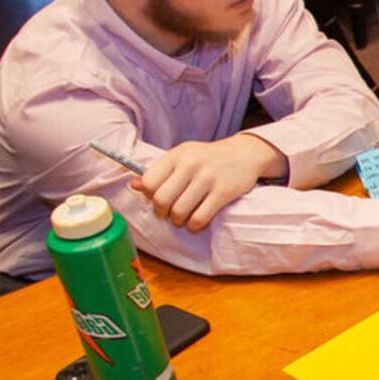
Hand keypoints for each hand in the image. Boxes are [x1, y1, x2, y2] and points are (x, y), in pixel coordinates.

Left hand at [135, 133, 281, 231]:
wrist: (244, 153)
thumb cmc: (208, 158)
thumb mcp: (183, 157)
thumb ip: (160, 171)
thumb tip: (134, 185)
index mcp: (176, 155)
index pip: (149, 182)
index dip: (150, 197)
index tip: (159, 200)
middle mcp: (190, 165)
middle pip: (162, 200)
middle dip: (163, 213)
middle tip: (169, 214)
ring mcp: (208, 178)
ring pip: (179, 212)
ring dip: (179, 221)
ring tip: (184, 218)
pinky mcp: (223, 192)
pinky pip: (200, 218)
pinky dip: (195, 226)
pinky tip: (197, 222)